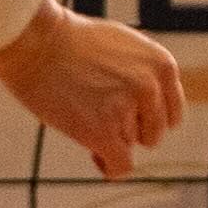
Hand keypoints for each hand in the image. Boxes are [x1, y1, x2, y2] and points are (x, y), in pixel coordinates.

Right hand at [0, 0, 182, 177]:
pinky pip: (120, 166)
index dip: (147, 118)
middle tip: (97, 111)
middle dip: (128, 128)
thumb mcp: (124, 46)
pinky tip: (94, 154)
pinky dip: (109, 166)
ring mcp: (128, 110)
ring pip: (130, 146)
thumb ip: (145, 75)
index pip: (172, 113)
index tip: (125, 114)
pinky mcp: (103, 132)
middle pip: (152, 134)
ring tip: (84, 115)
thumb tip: (148, 111)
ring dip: (110, 139)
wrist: (35, 42)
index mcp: (162, 65)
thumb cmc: (71, 41)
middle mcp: (151, 88)